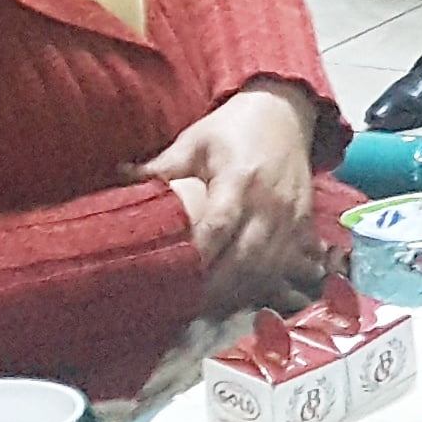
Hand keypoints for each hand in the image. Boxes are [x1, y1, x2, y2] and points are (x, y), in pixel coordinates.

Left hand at [137, 85, 324, 311]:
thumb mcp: (194, 140)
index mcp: (239, 178)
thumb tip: (118, 181)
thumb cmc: (233, 127)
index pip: (219, 226)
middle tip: (185, 305)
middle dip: (216, 287)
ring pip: (268, 268)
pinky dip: (263, 285)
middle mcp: (269, 202)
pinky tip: (239, 296)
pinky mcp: (303, 224)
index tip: (172, 277)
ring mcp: (291, 216)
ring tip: (208, 308)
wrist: (285, 112)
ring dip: (239, 292)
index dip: (197, 256)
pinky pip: (286, 266)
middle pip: (246, 257)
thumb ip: (162, 168)